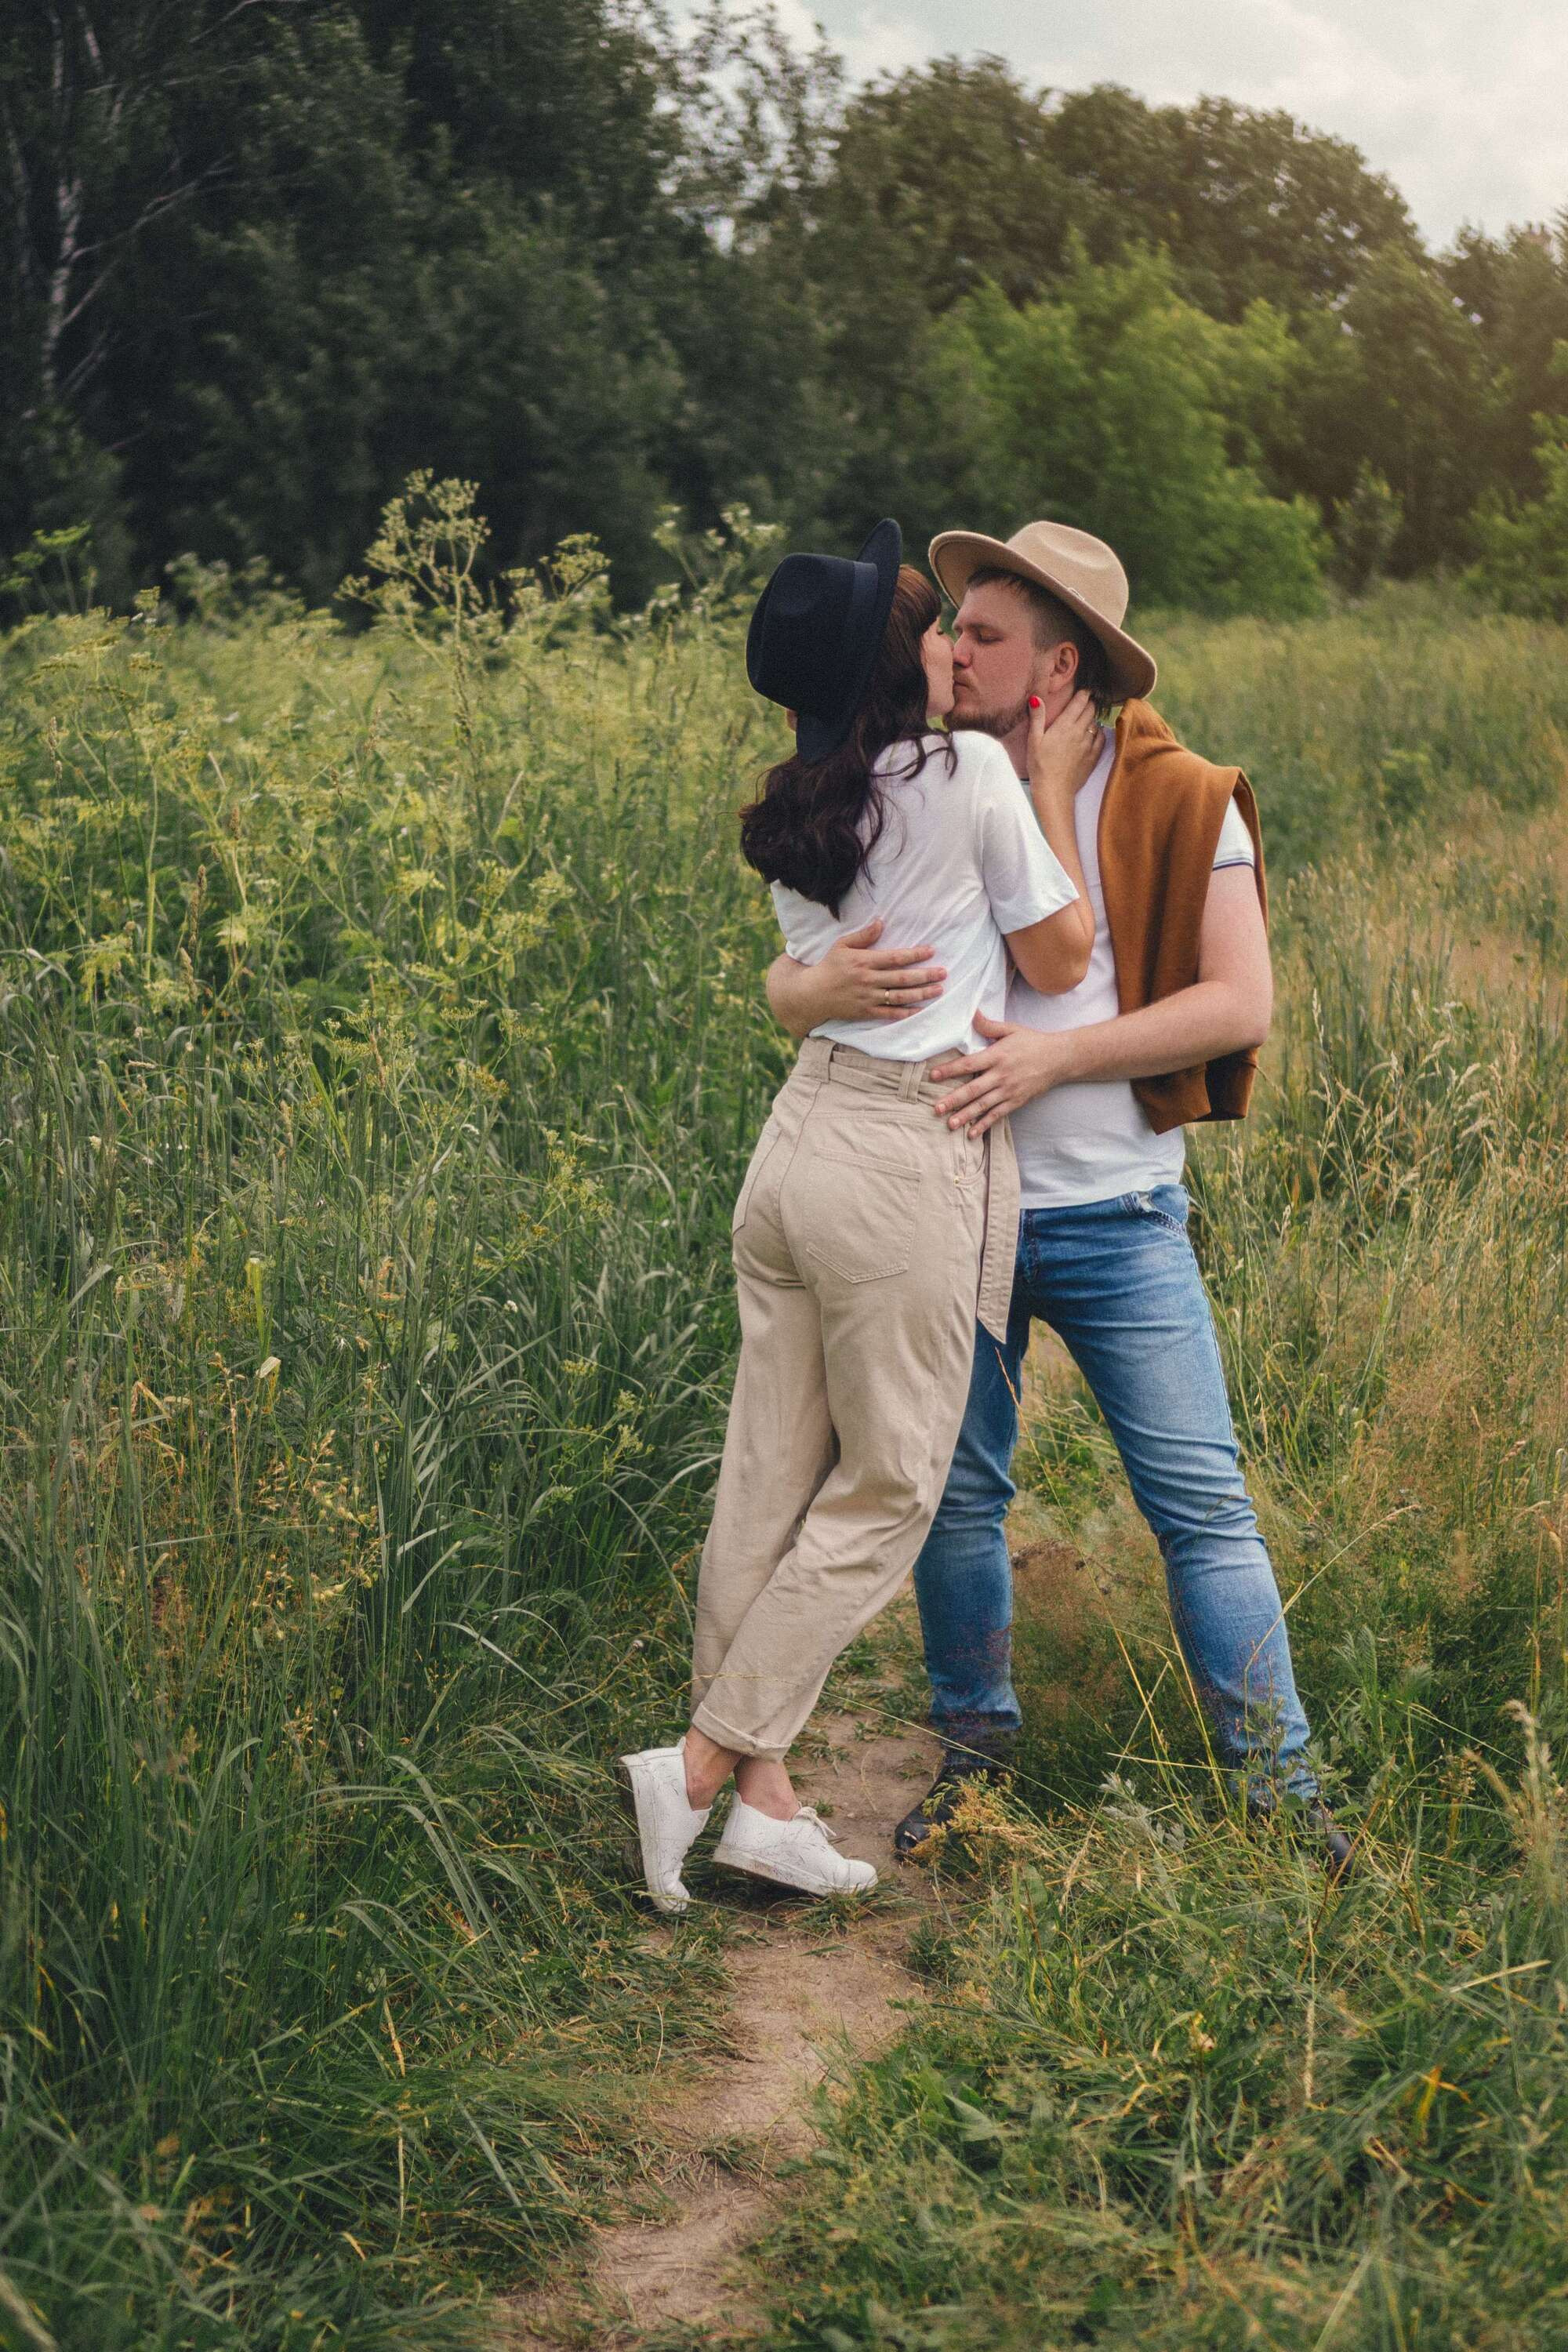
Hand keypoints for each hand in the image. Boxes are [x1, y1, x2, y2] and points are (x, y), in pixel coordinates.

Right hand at [809, 917, 947, 1023]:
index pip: (895, 957)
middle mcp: (868, 980)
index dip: (915, 954)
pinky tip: (919, 1009)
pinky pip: (888, 1013)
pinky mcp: (865, 1012)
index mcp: (863, 961)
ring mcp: (867, 997)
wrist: (812, 994)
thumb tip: (881, 921)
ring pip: (899, 996)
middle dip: (925, 975)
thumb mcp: (842, 946)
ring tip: (938, 989)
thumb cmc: (829, 967)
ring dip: (921, 993)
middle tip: (943, 972)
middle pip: (902, 977)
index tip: (931, 951)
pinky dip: (905, 1012)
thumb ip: (863, 936)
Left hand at [929, 1012, 1072, 1134]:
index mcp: (997, 1056)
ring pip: (983, 1105)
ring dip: (965, 1115)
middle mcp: (1001, 1075)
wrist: (1060, 1059)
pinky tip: (971, 1134)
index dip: (950, 1070)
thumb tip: (972, 1013)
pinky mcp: (1016, 1101)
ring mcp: (1009, 1091)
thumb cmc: (1033, 1042)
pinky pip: (997, 1115)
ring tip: (949, 1124)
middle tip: (936, 1108)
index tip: (933, 1076)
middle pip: (973, 1089)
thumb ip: (989, 1025)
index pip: (969, 1064)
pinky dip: (984, 1125)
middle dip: (953, 1100)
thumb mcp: (1012, 1029)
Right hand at [1028, 689, 1101, 799]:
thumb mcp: (1033, 740)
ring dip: (1093, 718)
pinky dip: (1099, 732)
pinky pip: (1101, 738)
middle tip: (1085, 702)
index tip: (1084, 691)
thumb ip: (1037, 717)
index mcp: (1064, 725)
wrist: (1053, 790)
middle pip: (1091, 710)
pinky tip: (1093, 733)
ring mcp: (1088, 744)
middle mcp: (1079, 732)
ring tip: (1087, 718)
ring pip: (1096, 723)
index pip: (1080, 702)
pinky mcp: (1093, 756)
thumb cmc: (1040, 765)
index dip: (1084, 693)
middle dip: (1089, 703)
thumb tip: (1036, 698)